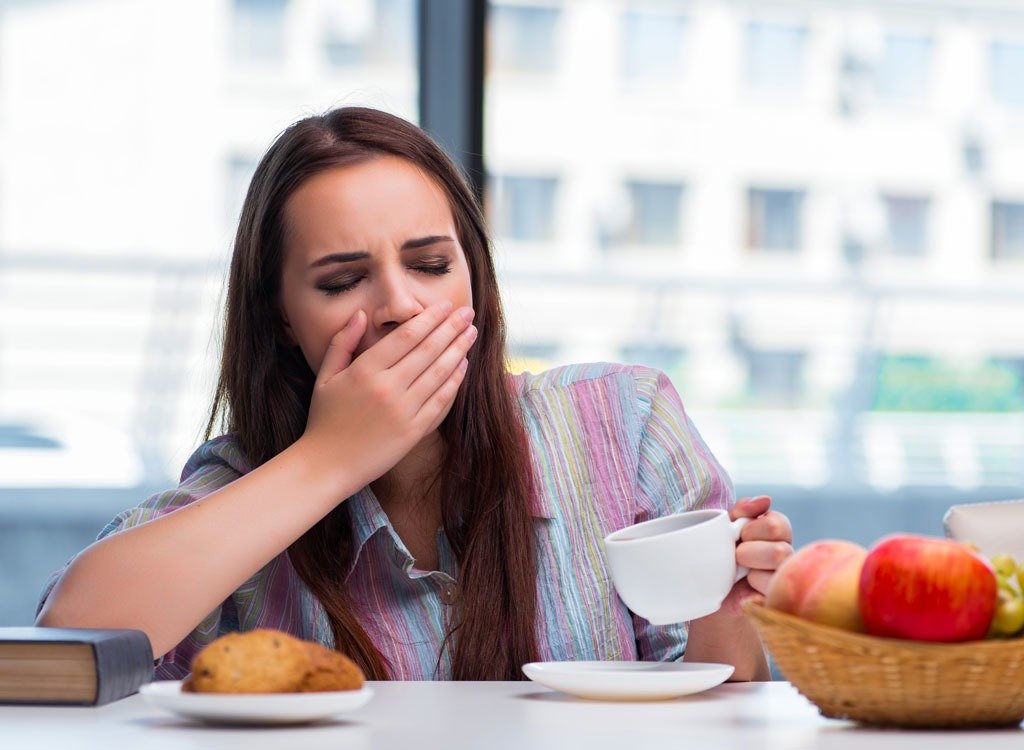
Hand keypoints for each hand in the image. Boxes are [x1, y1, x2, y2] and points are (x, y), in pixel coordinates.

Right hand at [299, 301, 477, 489]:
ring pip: (439, 373)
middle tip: (468, 313)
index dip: (429, 318)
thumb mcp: (326, 376)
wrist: (327, 465)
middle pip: (428, 350)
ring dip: (459, 350)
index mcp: (365, 370)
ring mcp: (403, 411)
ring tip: (471, 334)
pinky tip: (463, 365)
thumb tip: (361, 314)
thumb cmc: (324, 419)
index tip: (445, 306)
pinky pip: (440, 401)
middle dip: (451, 328)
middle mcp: (387, 388)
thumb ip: (343, 342)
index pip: (406, 336)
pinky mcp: (413, 432)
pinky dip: (454, 381)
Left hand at [715, 496, 792, 616]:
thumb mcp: (724, 529)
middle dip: (750, 550)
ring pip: (780, 570)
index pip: (779, 524)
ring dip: (752, 571)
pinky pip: (774, 594)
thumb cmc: (717, 559)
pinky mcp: (779, 604)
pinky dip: (754, 592)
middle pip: (781, 549)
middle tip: (737, 557)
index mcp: (776, 537)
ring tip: (739, 575)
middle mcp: (786, 558)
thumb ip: (743, 511)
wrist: (706, 596)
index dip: (753, 527)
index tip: (738, 535)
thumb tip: (765, 500)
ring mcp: (785, 582)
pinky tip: (746, 592)